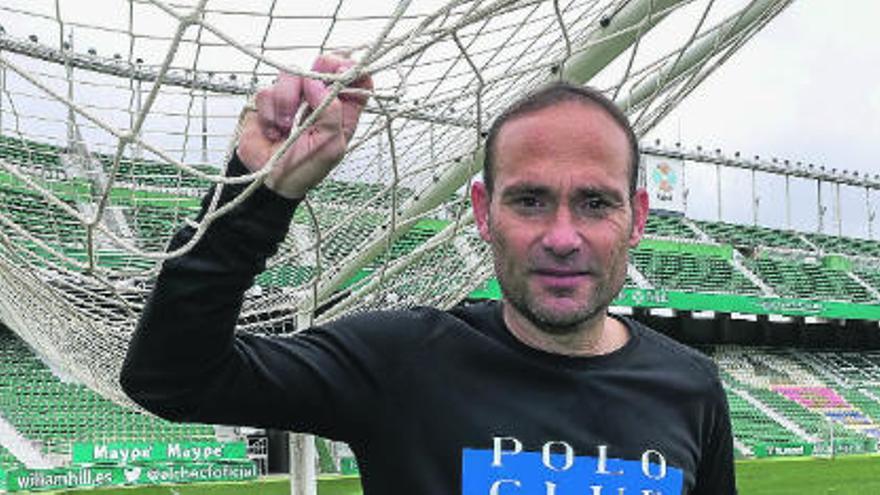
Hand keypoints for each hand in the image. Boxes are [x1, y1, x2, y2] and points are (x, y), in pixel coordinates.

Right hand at [237, 54, 372, 198]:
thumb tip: (316, 83)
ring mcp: (295, 98)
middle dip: (316, 71)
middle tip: (310, 86)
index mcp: (343, 113)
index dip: (353, 70)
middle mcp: (320, 101)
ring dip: (286, 101)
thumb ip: (330, 113)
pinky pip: (267, 91)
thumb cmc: (304, 169)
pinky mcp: (271, 101)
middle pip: (324, 66)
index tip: (342, 71)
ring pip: (291, 75)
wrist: (270, 181)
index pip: (358, 82)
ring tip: (285, 127)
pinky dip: (269, 112)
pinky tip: (273, 130)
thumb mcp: (329, 146)